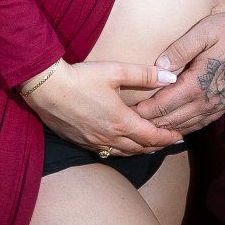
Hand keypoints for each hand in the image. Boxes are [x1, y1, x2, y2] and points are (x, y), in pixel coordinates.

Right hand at [19, 57, 185, 157]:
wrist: (45, 89)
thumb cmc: (79, 78)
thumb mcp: (114, 71)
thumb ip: (144, 74)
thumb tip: (170, 77)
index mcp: (121, 121)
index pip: (152, 136)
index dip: (168, 137)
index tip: (179, 135)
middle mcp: (109, 137)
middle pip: (141, 148)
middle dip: (158, 145)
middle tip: (170, 141)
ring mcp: (94, 142)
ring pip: (124, 154)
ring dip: (140, 150)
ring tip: (150, 145)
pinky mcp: (81, 142)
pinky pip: (107, 153)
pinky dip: (121, 151)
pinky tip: (122, 146)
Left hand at [134, 9, 224, 132]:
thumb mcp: (203, 32)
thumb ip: (179, 50)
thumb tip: (158, 67)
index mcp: (196, 84)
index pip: (162, 106)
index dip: (143, 112)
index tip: (126, 114)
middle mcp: (206, 101)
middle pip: (171, 121)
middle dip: (149, 126)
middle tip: (129, 127)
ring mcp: (217, 106)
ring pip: (185, 127)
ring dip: (165, 131)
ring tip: (147, 133)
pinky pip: (200, 124)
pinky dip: (183, 129)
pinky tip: (175, 129)